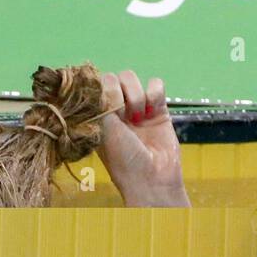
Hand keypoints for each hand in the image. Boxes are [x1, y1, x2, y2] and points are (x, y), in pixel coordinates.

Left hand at [98, 70, 189, 207]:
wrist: (153, 178)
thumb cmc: (123, 159)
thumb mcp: (105, 129)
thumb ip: (102, 102)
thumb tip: (103, 78)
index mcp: (98, 115)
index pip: (97, 85)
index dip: (102, 89)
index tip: (106, 106)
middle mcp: (116, 110)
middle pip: (115, 78)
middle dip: (120, 92)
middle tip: (124, 115)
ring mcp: (137, 108)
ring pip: (134, 78)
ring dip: (136, 94)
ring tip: (139, 116)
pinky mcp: (159, 109)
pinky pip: (156, 85)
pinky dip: (154, 93)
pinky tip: (152, 111)